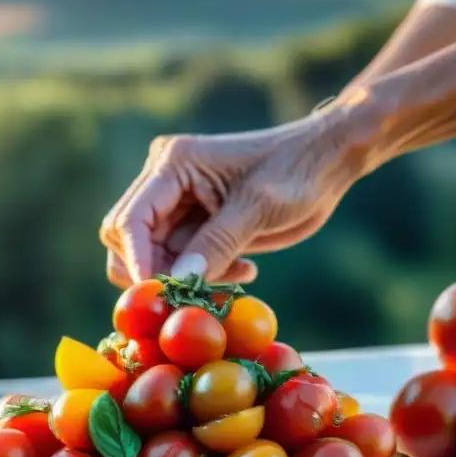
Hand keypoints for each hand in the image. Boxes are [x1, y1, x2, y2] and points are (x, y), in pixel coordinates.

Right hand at [99, 108, 366, 286]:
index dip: (137, 262)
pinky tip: (245, 269)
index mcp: (173, 165)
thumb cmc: (297, 171)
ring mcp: (178, 205)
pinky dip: (203, 277)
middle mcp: (165, 183)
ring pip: (153, 258)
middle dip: (157, 274)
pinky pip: (180, 263)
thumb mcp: (259, 207)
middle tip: (199, 292)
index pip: (130, 220)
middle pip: (128, 242)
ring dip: (185, 279)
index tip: (161, 296)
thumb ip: (217, 244)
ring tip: (236, 275)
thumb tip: (179, 282)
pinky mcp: (195, 225)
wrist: (327, 161)